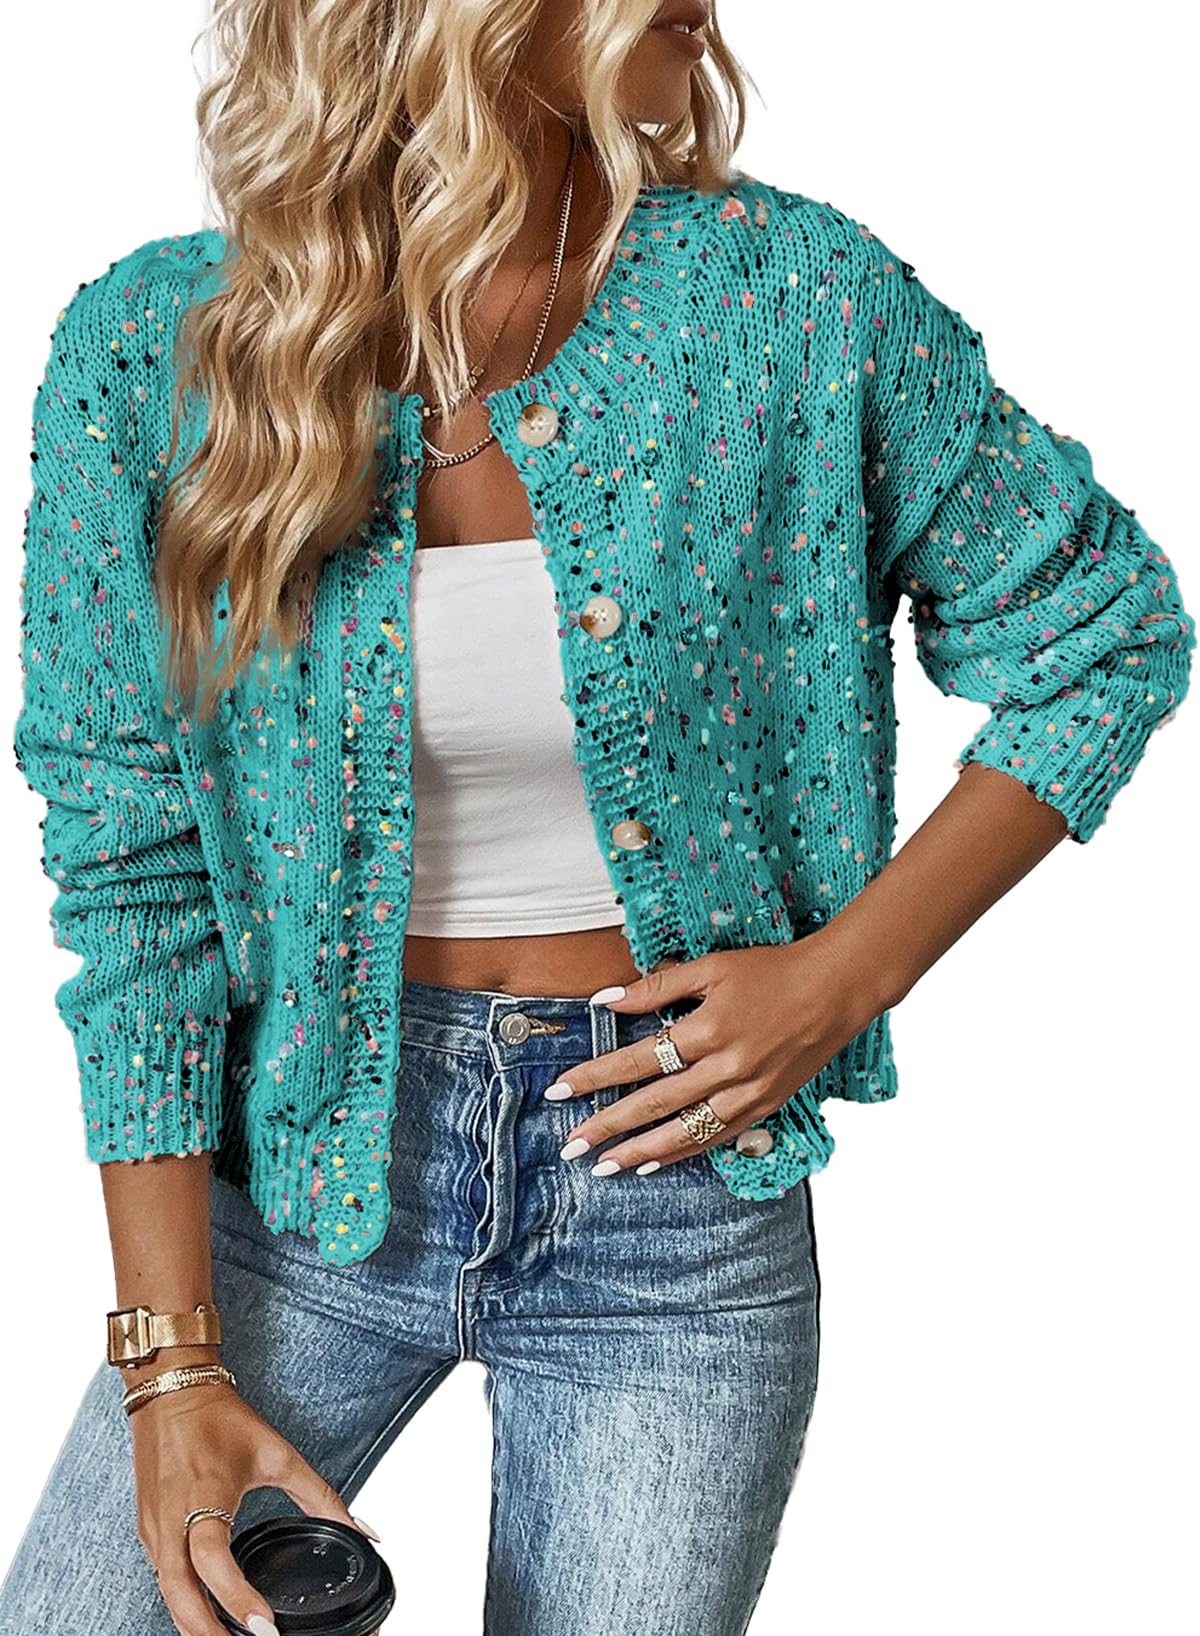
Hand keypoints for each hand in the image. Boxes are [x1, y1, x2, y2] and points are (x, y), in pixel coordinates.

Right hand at [130, 1377, 376, 1635]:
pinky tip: (205, 1617)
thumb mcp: (278, 1455)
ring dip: (192, 1624)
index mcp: (203, 1497)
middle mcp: (171, 1519)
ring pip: (167, 1594)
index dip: (237, 1598)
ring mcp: (153, 1528)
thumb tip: (363, 1530)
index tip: (264, 1627)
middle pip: (179, 1595)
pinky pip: (162, 1578)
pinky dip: (181, 1603)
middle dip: (207, 1632)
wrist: (171, 1390)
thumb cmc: (221, 1420)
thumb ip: (321, 1496)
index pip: (214, 1562)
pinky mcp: (146, 1531)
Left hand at [550, 933, 882, 1174]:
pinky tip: (653, 1163)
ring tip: (603, 1166)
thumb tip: (605, 999)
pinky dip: (683, 1152)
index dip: (595, 1076)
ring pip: (685, 1131)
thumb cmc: (773, 970)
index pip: (638, 1059)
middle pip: (654, 1103)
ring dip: (640, 1152)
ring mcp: (748, 1092)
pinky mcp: (765, 1106)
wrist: (837, 989)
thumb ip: (658, 985)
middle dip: (607, 1126)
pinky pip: (716, 1137)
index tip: (560, 1091)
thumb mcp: (713, 966)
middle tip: (569, 1146)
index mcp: (709, 1028)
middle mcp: (727, 1067)